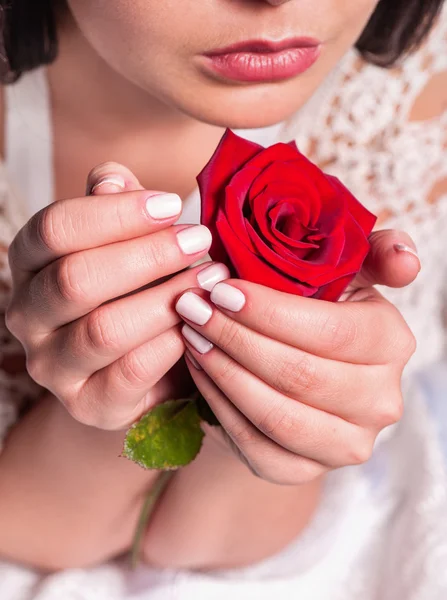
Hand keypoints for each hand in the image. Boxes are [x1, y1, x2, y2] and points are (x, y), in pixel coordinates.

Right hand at [5, 162, 227, 429]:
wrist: (144, 361)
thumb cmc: (136, 287)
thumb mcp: (127, 240)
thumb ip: (116, 207)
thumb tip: (112, 178)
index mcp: (30, 263)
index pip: (55, 229)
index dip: (117, 213)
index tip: (174, 205)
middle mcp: (27, 315)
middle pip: (75, 278)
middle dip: (148, 256)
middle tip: (201, 240)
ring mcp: (51, 365)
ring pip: (104, 329)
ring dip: (166, 300)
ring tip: (212, 280)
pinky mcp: (86, 404)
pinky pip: (130, 372)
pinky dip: (171, 344)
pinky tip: (199, 323)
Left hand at [176, 231, 418, 483]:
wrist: (301, 368)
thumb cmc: (318, 310)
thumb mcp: (346, 274)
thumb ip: (375, 254)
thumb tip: (407, 258)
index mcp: (391, 343)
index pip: (328, 331)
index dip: (269, 312)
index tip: (221, 290)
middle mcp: (380, 401)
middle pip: (299, 375)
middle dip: (236, 338)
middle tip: (193, 309)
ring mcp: (346, 443)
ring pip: (277, 416)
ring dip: (224, 372)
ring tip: (191, 335)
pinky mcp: (305, 470)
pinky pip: (255, 445)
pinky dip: (219, 405)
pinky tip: (198, 369)